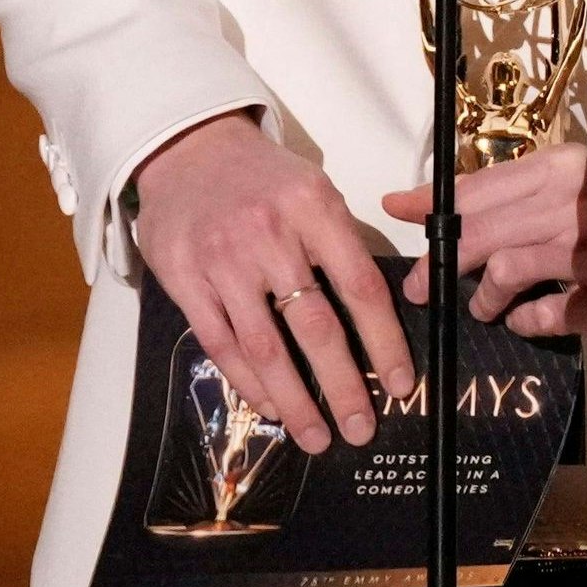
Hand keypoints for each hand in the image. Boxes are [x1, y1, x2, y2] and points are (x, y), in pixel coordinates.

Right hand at [129, 114, 418, 452]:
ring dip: (296, 400)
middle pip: (315, 327)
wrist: (186, 149)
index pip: (360, 287)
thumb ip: (342, 244)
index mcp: (314, 209)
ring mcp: (223, 260)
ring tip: (317, 437)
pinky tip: (273, 407)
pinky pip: (222, 344)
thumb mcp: (314, 190)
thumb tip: (379, 314)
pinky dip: (250, 383)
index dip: (384, 342)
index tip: (401, 384)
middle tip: (362, 429)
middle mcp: (269, 235)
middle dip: (343, 387)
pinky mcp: (185, 280)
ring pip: (266, 347)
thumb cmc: (262, 180)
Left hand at [383, 145, 586, 344]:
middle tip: (425, 287)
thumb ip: (485, 195)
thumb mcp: (551, 189)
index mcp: (560, 168)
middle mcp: (579, 204)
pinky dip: (523, 321)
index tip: (398, 215)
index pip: (480, 188)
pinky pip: (542, 315)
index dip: (433, 208)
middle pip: (485, 232)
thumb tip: (404, 202)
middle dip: (444, 264)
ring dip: (485, 298)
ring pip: (508, 271)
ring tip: (486, 307)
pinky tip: (525, 318)